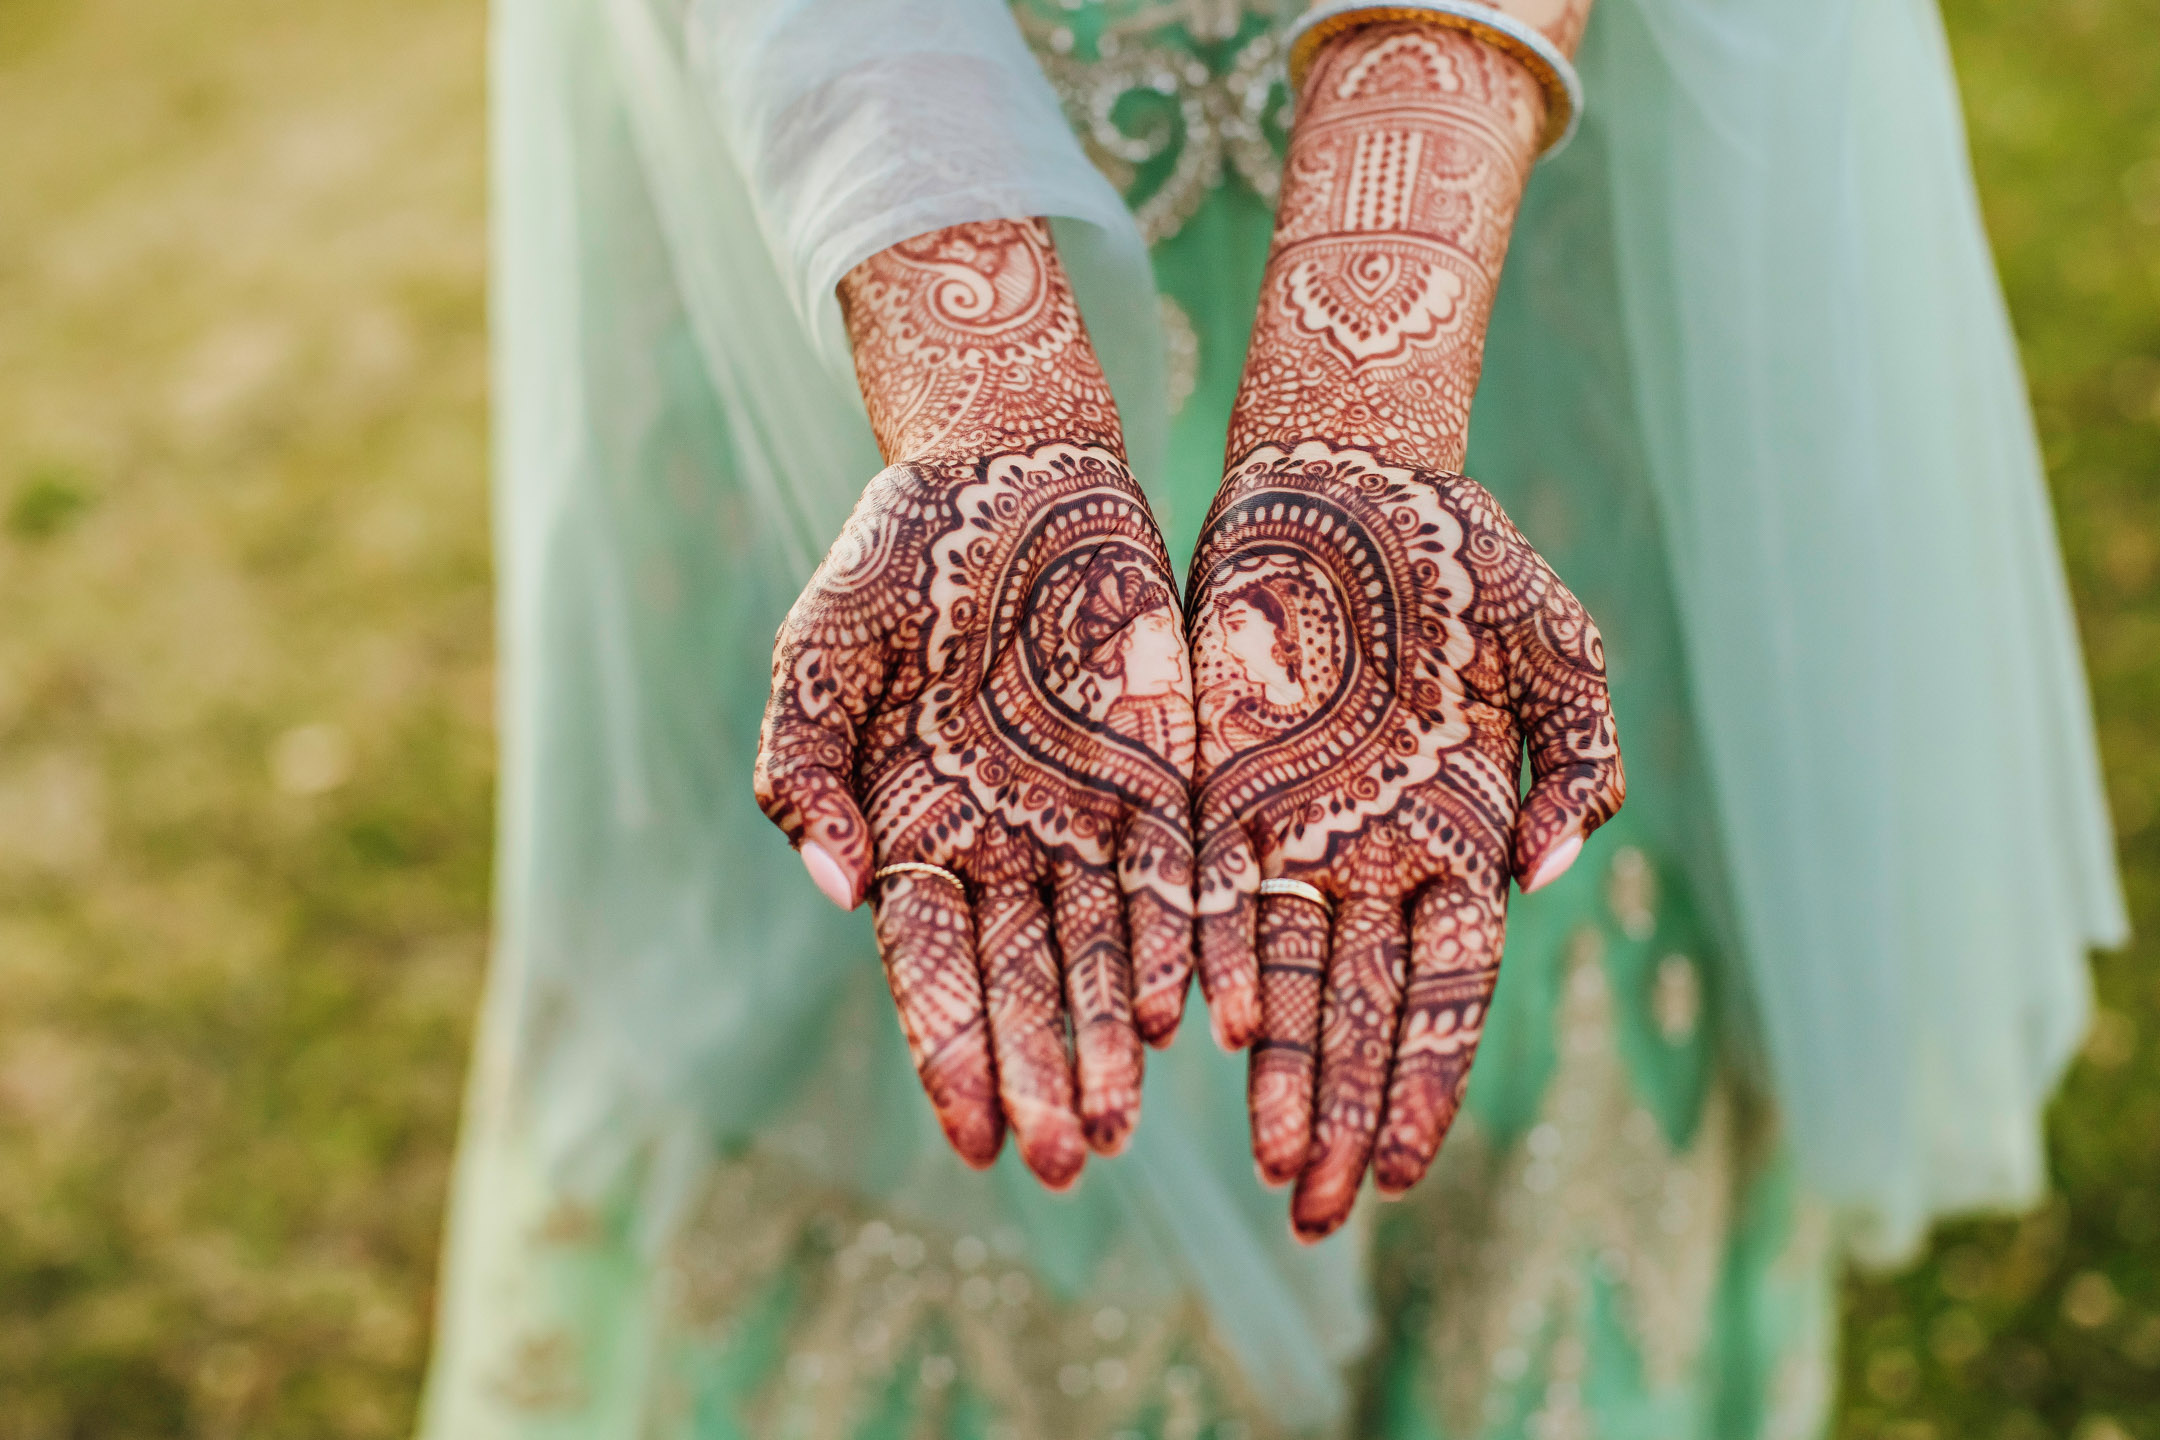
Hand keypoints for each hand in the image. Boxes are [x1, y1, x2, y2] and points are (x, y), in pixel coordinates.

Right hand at [754, 221, 1197, 1188]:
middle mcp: (1000, 846)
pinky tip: (1183, 1015)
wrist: (1007, 469)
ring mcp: (1080, 816)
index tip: (973, 1140)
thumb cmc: (894, 559)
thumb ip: (806, 768)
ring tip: (1120, 1121)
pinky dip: (1174, 945)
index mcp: (912, 832)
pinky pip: (1169, 875)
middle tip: (1062, 1163)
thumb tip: (837, 887)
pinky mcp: (1155, 773)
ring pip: (1099, 952)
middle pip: (1021, 985)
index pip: (929, 973)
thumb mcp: (822, 653)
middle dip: (1039, 1076)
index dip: (951, 1056)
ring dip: (1107, 1038)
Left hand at [1190, 442, 1621, 1237]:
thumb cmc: (1465, 566)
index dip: (1422, 1081)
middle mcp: (1371, 855)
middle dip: (1340, 1114)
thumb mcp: (1554, 652)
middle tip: (1318, 1214)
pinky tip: (1197, 1032)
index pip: (1445, 994)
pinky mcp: (1215, 782)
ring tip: (1267, 1160)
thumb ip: (1577, 762)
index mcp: (1461, 839)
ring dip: (1276, 1068)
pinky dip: (1206, 958)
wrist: (1347, 478)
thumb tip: (1554, 873)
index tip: (1402, 1170)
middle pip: (1357, 1011)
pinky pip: (1209, 889)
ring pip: (1280, 973)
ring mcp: (1291, 825)